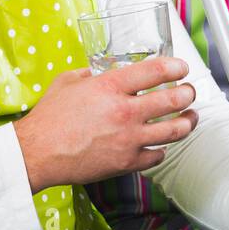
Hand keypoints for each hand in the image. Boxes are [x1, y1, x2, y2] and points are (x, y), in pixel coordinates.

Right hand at [13, 56, 198, 192]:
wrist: (37, 153)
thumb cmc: (48, 118)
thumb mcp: (67, 82)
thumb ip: (88, 73)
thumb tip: (100, 71)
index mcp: (110, 87)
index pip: (156, 71)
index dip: (175, 66)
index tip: (181, 67)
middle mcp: (124, 111)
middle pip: (174, 100)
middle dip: (188, 93)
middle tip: (189, 91)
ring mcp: (128, 139)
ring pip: (175, 130)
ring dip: (188, 121)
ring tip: (191, 117)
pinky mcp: (126, 163)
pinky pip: (157, 156)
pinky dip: (162, 149)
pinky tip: (161, 144)